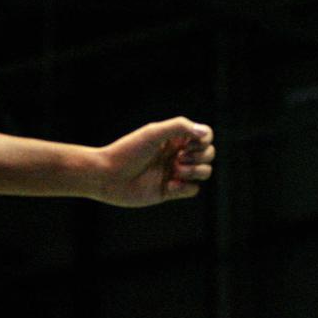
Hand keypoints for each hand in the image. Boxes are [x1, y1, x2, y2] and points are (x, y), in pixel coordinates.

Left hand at [94, 116, 214, 206]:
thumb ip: (180, 127)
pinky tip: (168, 185)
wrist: (108, 177)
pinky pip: (193, 190)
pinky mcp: (171, 191)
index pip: (204, 135)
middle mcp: (177, 154)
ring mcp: (175, 173)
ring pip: (204, 172)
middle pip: (208, 154)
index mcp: (174, 138)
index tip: (189, 143)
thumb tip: (204, 133)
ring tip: (176, 171)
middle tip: (179, 158)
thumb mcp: (153, 133)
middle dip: (200, 157)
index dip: (204, 140)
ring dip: (195, 171)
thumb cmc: (128, 152)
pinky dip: (185, 187)